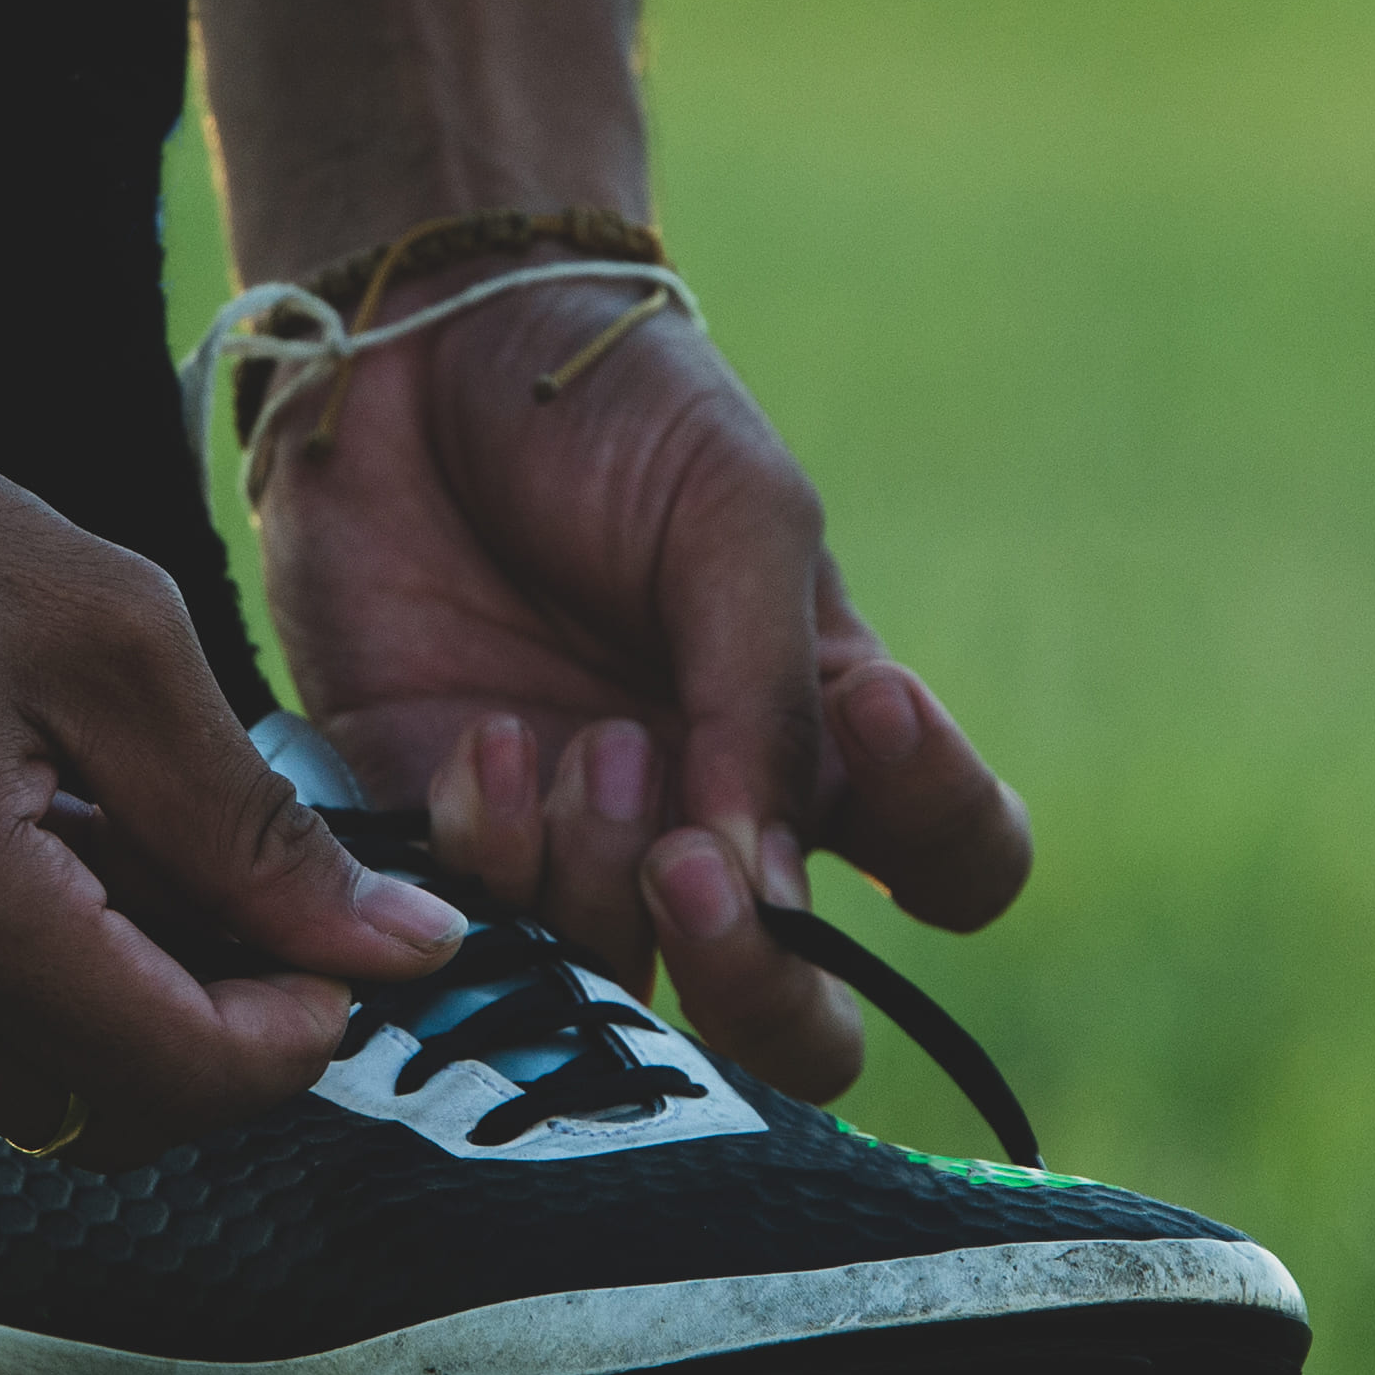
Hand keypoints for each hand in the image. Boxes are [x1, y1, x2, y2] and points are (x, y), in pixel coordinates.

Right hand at [0, 319, 465, 1159]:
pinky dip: (30, 978)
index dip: (298, 1037)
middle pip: (109, 1116)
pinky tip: (43, 837)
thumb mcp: (100, 630)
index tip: (353, 948)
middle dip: (222, 1040)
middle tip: (272, 902)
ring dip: (125, 1010)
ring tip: (145, 842)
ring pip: (30, 1088)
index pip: (177, 1075)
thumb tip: (404, 946)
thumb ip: (251, 818)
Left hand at [247, 284, 1030, 1097]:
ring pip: (634, 998)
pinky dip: (488, 857)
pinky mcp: (440, 849)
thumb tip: (768, 883)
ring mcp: (581, 853)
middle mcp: (721, 826)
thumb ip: (766, 699)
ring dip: (607, 886)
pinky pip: (482, 935)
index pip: (960, 862)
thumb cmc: (614, 415)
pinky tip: (475, 744)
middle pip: (802, 1023)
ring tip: (577, 742)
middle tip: (690, 866)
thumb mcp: (736, 514)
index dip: (943, 825)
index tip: (874, 709)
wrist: (414, 351)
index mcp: (835, 736)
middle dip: (759, 980)